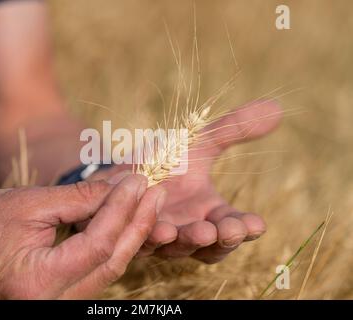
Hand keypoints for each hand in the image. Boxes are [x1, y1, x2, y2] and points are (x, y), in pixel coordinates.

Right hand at [0, 174, 165, 298]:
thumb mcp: (28, 204)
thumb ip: (78, 198)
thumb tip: (121, 186)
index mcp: (36, 281)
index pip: (98, 244)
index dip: (123, 210)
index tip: (139, 180)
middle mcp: (50, 302)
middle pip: (111, 262)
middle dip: (137, 223)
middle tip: (155, 191)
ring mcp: (56, 304)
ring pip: (108, 269)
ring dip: (130, 234)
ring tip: (147, 202)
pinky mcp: (59, 297)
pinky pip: (95, 272)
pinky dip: (112, 245)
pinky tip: (126, 221)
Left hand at [137, 101, 281, 262]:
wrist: (125, 166)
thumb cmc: (166, 159)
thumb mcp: (199, 143)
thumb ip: (232, 130)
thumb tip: (276, 108)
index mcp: (209, 213)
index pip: (233, 226)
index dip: (246, 228)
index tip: (258, 224)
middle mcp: (188, 230)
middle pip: (210, 246)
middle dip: (222, 240)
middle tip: (230, 230)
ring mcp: (161, 237)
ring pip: (177, 248)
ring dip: (187, 241)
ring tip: (196, 231)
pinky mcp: (133, 236)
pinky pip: (142, 242)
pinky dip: (149, 235)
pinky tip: (155, 226)